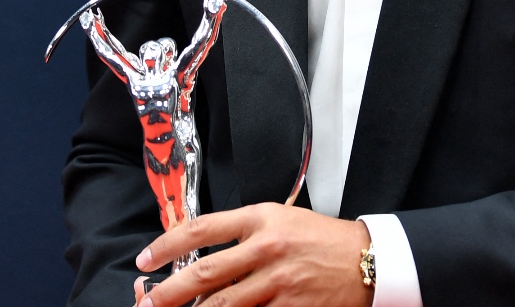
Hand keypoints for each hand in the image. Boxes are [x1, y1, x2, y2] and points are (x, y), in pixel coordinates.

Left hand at [135, 203, 372, 306]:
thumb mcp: (281, 220)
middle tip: (147, 302)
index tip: (146, 260)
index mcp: (261, 218)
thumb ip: (242, 232)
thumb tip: (199, 254)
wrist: (368, 260)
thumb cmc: (323, 239)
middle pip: (204, 274)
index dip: (166, 246)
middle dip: (168, 292)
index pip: (201, 229)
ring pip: (223, 306)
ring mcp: (279, 282)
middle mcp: (267, 248)